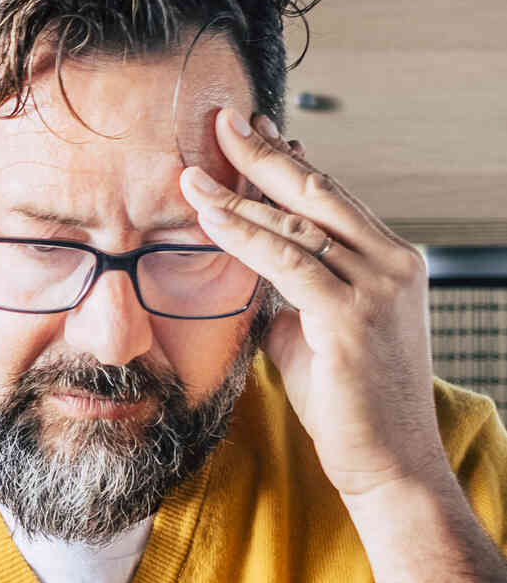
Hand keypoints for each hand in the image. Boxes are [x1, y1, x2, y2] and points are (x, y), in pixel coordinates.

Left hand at [179, 106, 445, 500]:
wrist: (388, 464)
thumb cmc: (348, 402)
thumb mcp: (312, 331)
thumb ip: (290, 292)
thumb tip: (251, 267)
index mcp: (390, 260)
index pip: (331, 196)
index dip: (288, 160)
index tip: (252, 129)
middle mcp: (391, 264)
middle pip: (317, 191)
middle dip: (264, 152)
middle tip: (222, 118)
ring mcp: (377, 288)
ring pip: (297, 223)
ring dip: (239, 193)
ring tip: (191, 170)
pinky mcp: (351, 318)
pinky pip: (287, 263)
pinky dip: (244, 235)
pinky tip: (209, 217)